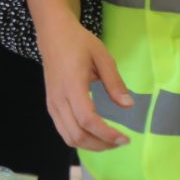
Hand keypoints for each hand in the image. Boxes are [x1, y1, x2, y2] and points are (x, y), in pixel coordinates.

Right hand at [32, 0, 130, 150]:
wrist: (52, 34)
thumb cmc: (78, 42)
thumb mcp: (102, 56)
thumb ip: (114, 82)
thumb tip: (128, 106)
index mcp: (72, 85)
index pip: (88, 120)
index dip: (106, 134)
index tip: (125, 138)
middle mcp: (58, 99)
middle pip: (77, 135)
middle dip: (101, 144)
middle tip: (120, 142)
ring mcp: (52, 104)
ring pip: (68, 137)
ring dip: (90, 145)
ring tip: (109, 141)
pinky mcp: (51, 106)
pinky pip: (63, 131)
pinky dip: (80, 139)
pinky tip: (95, 134)